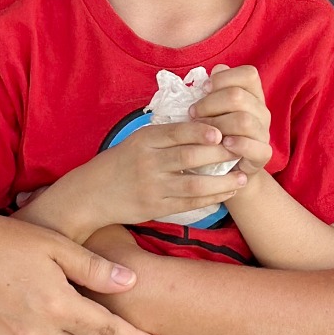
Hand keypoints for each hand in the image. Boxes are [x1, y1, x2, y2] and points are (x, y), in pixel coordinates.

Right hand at [66, 119, 245, 231]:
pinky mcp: (156, 207)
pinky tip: (226, 193)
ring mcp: (153, 187)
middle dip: (220, 154)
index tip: (222, 133)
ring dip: (222, 181)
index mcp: (144, 140)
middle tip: (241, 151)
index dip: (202, 131)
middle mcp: (148, 162)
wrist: (91, 194)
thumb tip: (207, 126)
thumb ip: (166, 135)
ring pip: (194, 183)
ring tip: (242, 177)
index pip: (178, 131)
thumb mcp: (137, 141)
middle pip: (190, 156)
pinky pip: (189, 203)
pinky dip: (211, 198)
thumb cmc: (120, 163)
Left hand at [191, 64, 273, 176]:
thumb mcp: (213, 109)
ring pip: (244, 120)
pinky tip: (223, 144)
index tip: (204, 89)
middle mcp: (262, 111)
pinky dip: (238, 144)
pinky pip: (256, 147)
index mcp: (253, 95)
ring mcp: (264, 133)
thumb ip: (214, 89)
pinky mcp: (263, 155)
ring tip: (202, 132)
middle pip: (238, 96)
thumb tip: (214, 71)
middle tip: (193, 114)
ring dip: (217, 125)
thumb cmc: (214, 134)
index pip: (249, 74)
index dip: (224, 78)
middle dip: (209, 104)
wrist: (226, 169)